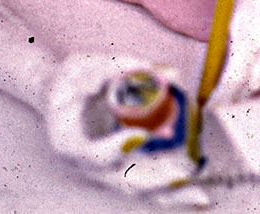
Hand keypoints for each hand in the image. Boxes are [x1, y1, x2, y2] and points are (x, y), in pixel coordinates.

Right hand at [45, 54, 208, 207]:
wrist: (59, 99)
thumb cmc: (69, 82)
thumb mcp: (82, 65)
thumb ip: (117, 66)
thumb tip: (160, 71)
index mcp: (67, 141)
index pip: (89, 155)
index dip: (113, 149)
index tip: (139, 136)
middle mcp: (87, 164)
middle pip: (121, 181)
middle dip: (155, 182)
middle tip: (183, 174)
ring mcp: (106, 171)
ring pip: (140, 189)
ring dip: (170, 193)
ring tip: (199, 191)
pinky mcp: (123, 170)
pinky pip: (149, 186)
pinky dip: (172, 192)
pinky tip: (198, 193)